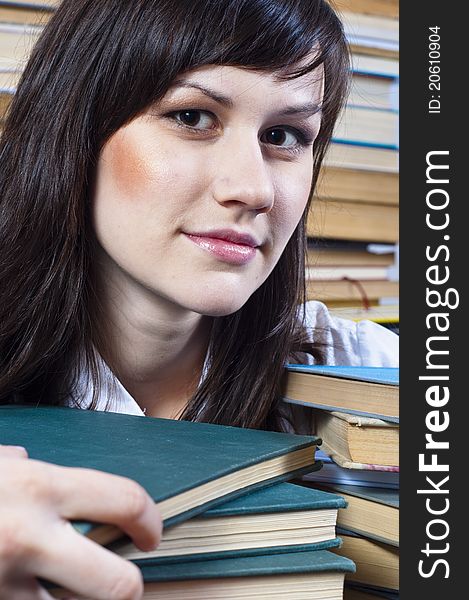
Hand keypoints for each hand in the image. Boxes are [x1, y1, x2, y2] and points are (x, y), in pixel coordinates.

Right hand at [0, 445, 161, 599]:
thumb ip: (14, 465)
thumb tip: (21, 460)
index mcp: (40, 486)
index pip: (125, 501)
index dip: (150, 521)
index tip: (152, 534)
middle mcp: (30, 535)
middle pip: (117, 581)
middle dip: (128, 585)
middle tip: (125, 581)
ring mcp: (6, 579)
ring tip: (75, 588)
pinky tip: (33, 592)